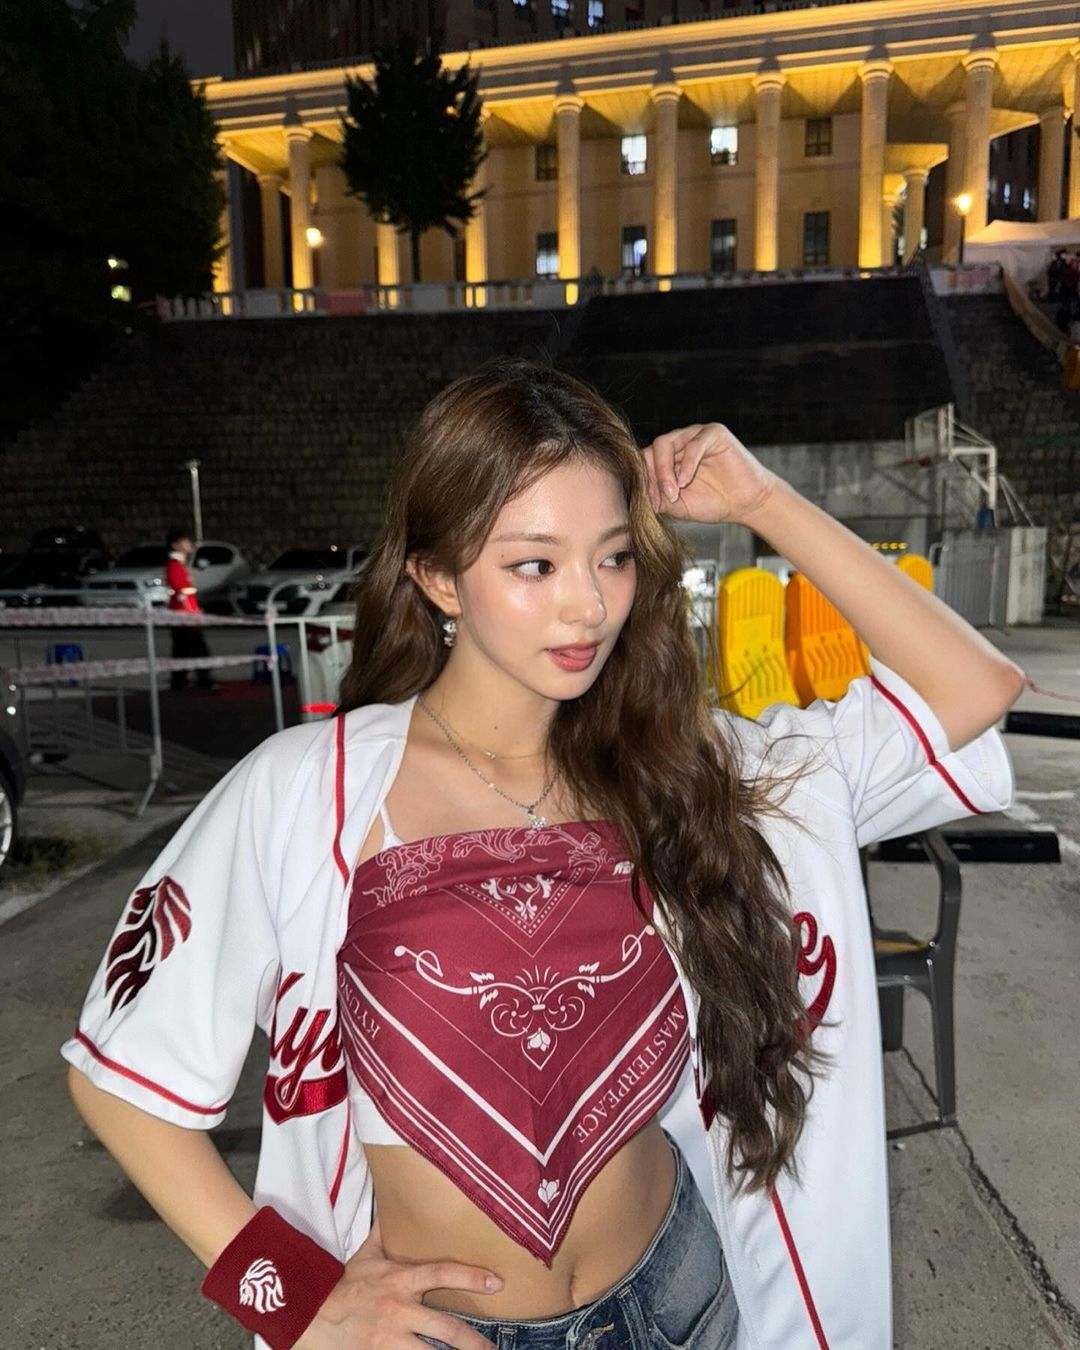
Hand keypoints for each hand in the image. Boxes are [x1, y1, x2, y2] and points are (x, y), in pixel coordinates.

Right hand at [298, 1220, 501, 1348]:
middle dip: (473, 1341)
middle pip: (446, 1328)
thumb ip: (386, 1231)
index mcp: (400, 1280)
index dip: (471, 1277)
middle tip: (495, 1348)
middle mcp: (400, 1310)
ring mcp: (390, 1339)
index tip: (495, 1283)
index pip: (442, 1273)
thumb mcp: (367, 1253)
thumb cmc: (344, 1283)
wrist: (310, 1312)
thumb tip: (397, 1202)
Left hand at [641, 423, 779, 524]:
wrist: (745, 504)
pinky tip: (686, 481)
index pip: (643, 461)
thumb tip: (635, 496)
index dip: (642, 481)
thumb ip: (657, 498)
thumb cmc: (713, 503)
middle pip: (650, 451)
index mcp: (667, 458)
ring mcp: (694, 435)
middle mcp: (678, 442)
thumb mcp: (677, 506)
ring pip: (666, 443)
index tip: (650, 504)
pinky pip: (693, 443)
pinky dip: (686, 463)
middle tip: (663, 498)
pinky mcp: (713, 433)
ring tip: (674, 491)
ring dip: (665, 470)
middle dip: (652, 476)